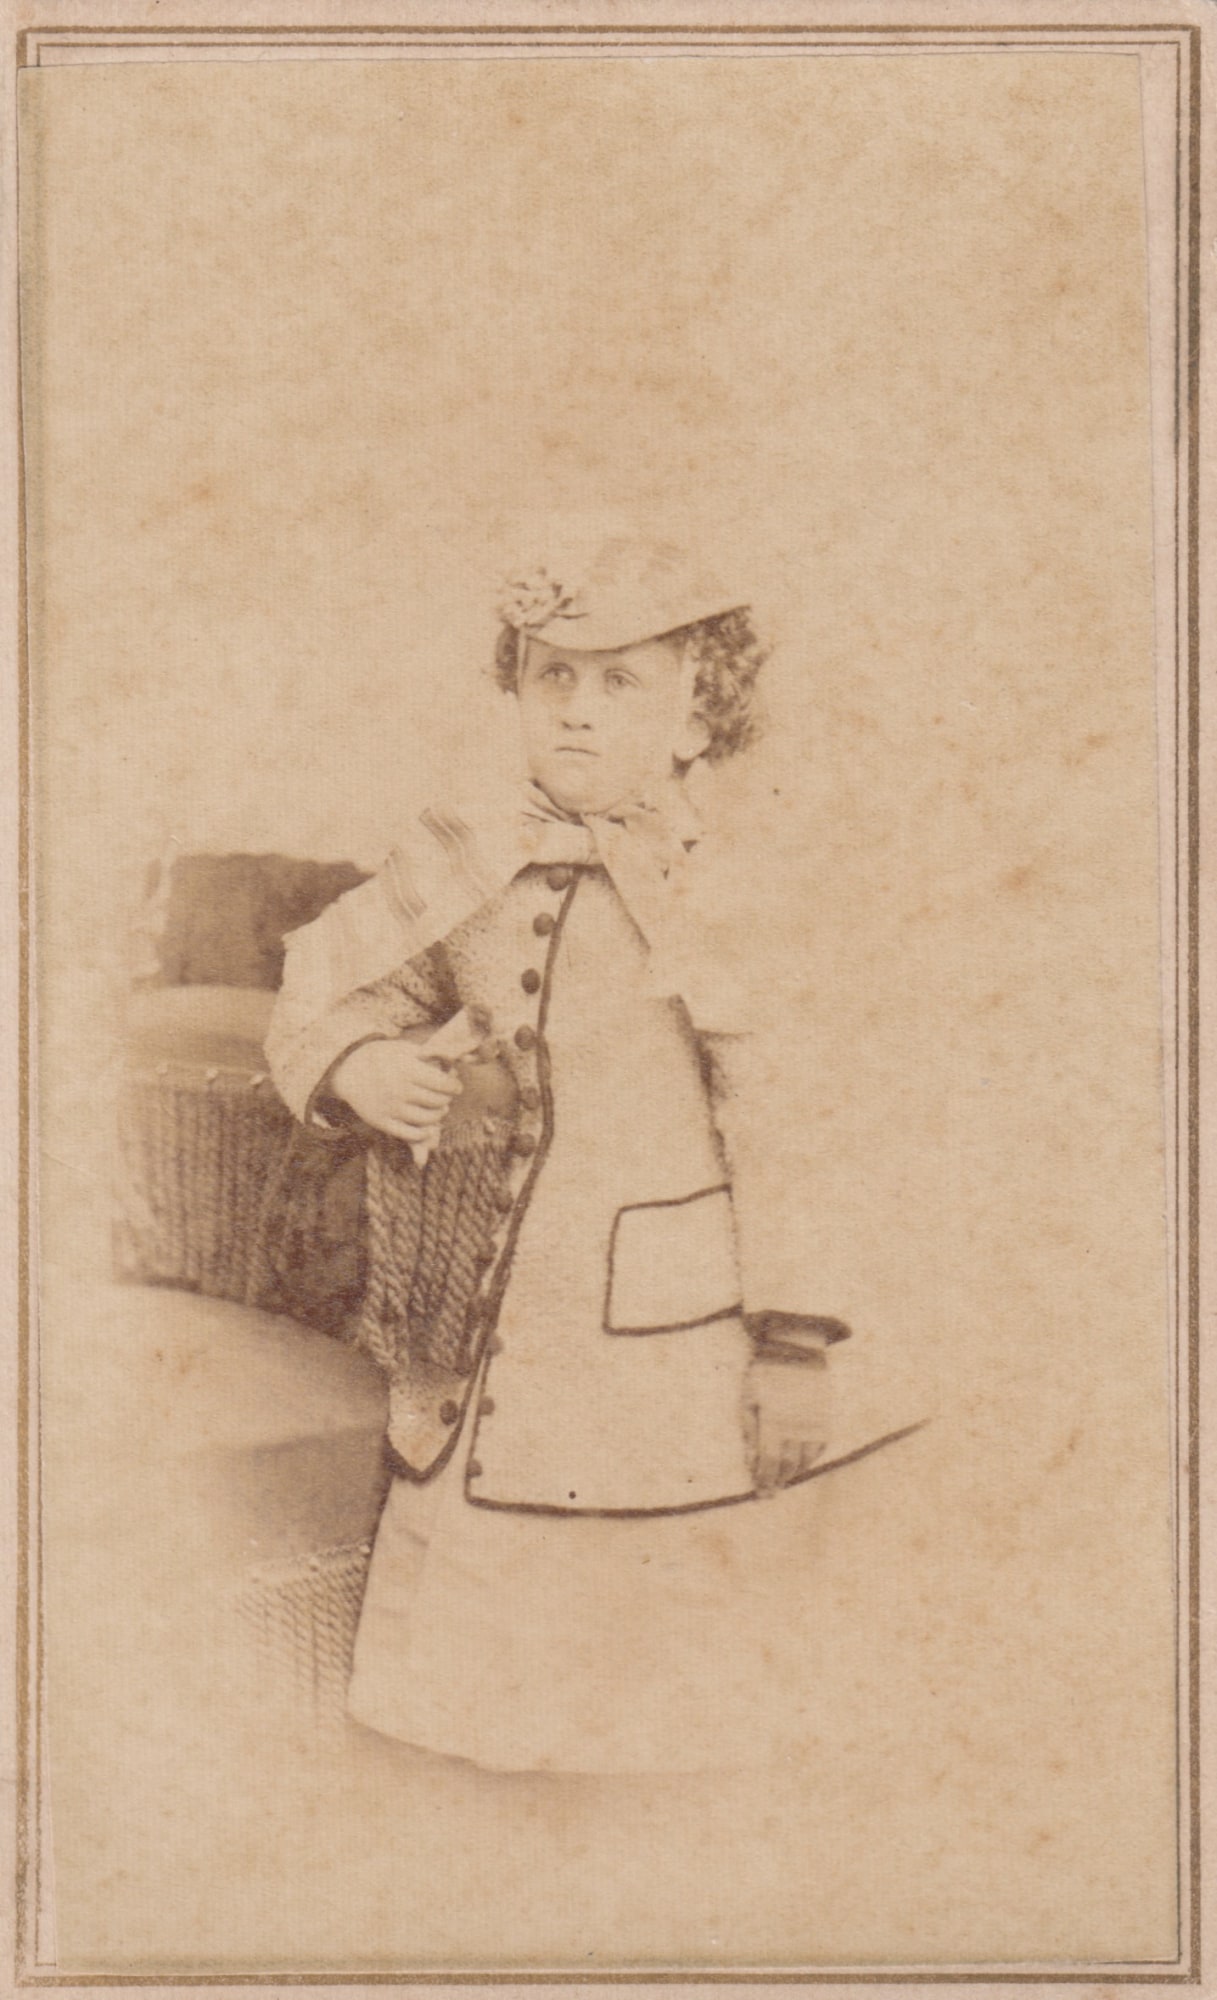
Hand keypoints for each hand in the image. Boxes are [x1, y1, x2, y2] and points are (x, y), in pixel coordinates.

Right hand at [329, 1038, 461, 1144]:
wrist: (349, 1070)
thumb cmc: (383, 1057)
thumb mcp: (404, 1049)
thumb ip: (428, 1056)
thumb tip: (453, 1064)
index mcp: (408, 1070)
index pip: (443, 1083)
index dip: (454, 1086)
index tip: (456, 1087)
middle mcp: (400, 1090)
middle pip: (437, 1102)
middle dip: (446, 1100)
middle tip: (446, 1097)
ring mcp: (390, 1108)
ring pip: (428, 1119)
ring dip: (438, 1115)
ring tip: (439, 1109)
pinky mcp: (382, 1122)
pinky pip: (411, 1134)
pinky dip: (424, 1133)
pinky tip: (427, 1126)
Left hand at [742, 1352, 831, 1496]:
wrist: (796, 1349)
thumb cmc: (765, 1373)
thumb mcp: (748, 1399)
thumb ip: (750, 1432)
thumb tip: (751, 1462)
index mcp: (774, 1422)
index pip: (769, 1461)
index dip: (764, 1480)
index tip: (761, 1494)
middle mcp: (797, 1427)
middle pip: (788, 1464)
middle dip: (778, 1481)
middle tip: (770, 1492)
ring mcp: (814, 1423)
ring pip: (805, 1459)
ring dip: (793, 1473)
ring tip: (783, 1479)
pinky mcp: (825, 1417)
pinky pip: (820, 1447)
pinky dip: (810, 1459)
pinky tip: (801, 1463)